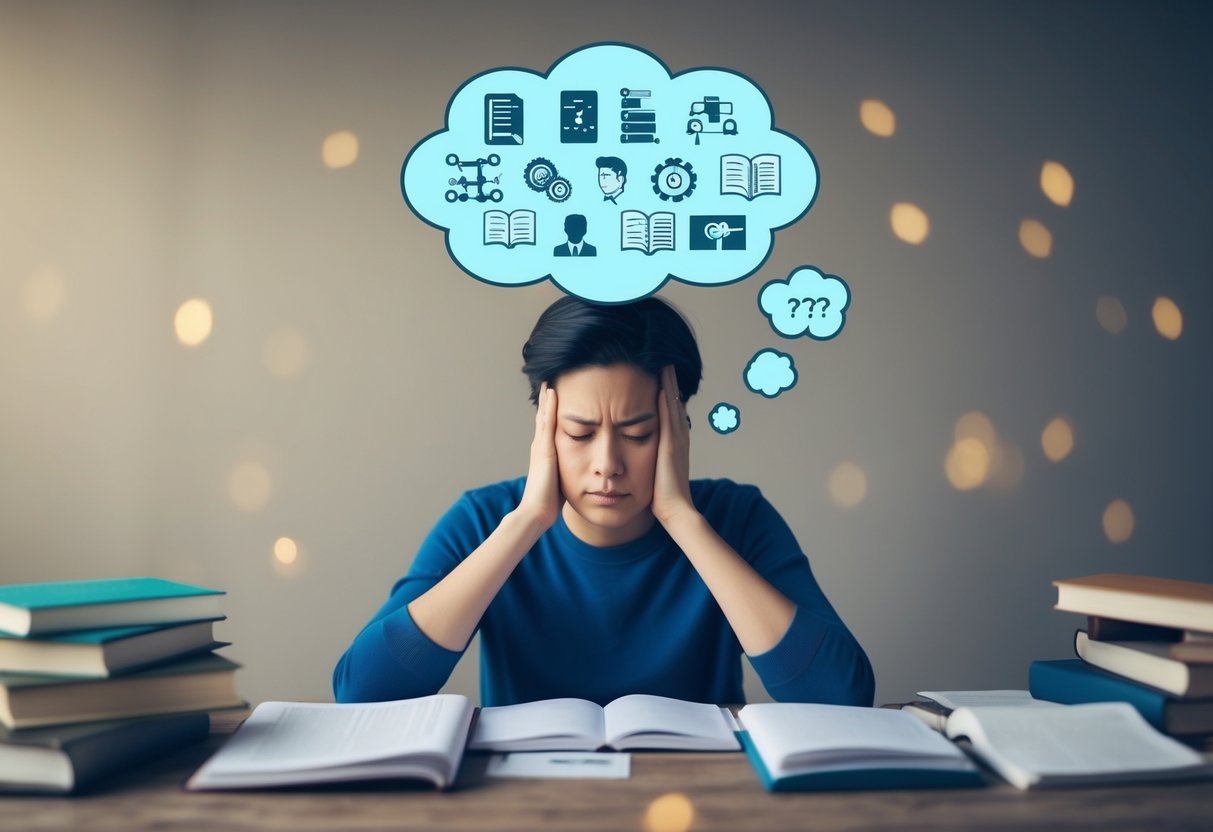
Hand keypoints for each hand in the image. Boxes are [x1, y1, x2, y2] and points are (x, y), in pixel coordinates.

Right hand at [516, 382, 562, 530]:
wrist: (536, 512)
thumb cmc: (549, 502)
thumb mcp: (559, 481)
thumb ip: (564, 472)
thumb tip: (577, 471)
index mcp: (545, 454)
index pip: (548, 428)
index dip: (551, 413)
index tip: (555, 397)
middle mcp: (540, 447)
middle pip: (543, 418)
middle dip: (547, 401)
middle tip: (549, 381)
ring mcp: (541, 447)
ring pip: (544, 416)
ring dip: (547, 398)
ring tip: (550, 380)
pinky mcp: (544, 449)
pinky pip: (547, 423)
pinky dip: (550, 407)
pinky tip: (553, 392)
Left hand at [652, 365, 696, 526]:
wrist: (675, 511)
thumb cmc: (663, 497)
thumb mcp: (657, 471)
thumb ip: (654, 459)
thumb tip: (641, 452)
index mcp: (674, 443)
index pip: (672, 412)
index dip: (668, 394)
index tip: (662, 377)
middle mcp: (678, 438)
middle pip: (675, 403)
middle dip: (671, 383)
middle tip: (667, 362)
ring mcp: (676, 441)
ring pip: (673, 406)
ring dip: (669, 385)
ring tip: (665, 365)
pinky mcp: (670, 446)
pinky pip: (668, 418)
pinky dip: (666, 401)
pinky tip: (662, 386)